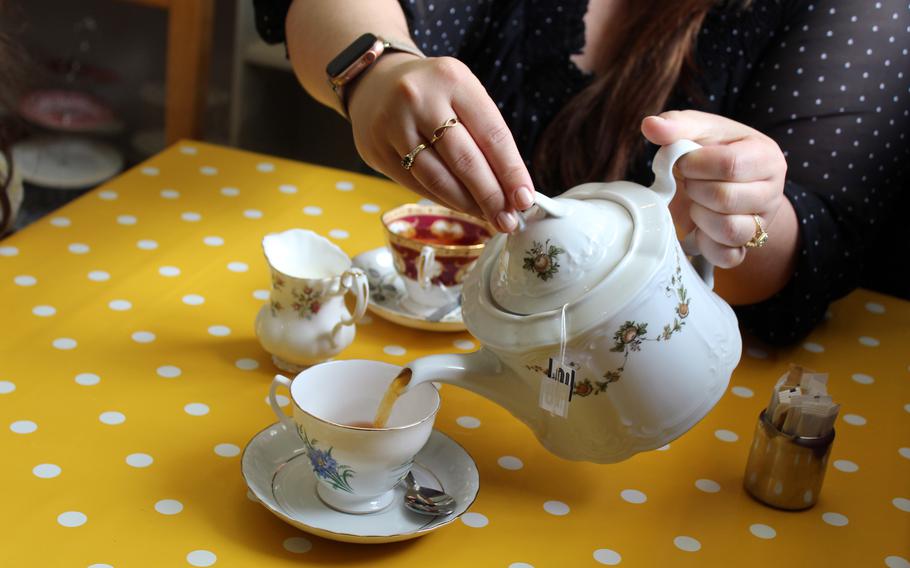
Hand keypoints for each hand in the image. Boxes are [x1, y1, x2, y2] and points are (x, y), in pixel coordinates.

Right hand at [347, 54, 535, 231]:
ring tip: (488, 218)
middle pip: (465, 160)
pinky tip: (461, 207)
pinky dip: (443, 199)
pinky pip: (417, 184)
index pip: (491, 134)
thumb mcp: (463, 96)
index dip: (512, 172)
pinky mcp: (377, 150)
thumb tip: (513, 190)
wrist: (376, 84)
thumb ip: (486, 136)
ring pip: (437, 178)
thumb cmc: (434, 95)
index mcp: (453, 79)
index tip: (525, 200)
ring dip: (467, 205)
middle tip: (508, 220)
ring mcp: (393, 125)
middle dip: (491, 196)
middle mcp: (420, 99)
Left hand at [641, 110, 787, 267]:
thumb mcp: (697, 131)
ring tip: (695, 203)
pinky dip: (706, 245)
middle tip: (688, 183)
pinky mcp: (747, 247)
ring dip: (699, 217)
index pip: (729, 165)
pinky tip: (698, 227)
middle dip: (695, 190)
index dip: (695, 165)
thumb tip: (650, 125)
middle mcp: (772, 192)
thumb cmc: (710, 152)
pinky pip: (728, 257)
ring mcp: (761, 223)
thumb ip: (676, 125)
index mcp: (765, 156)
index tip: (684, 161)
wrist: (720, 183)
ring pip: (730, 230)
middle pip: (726, 199)